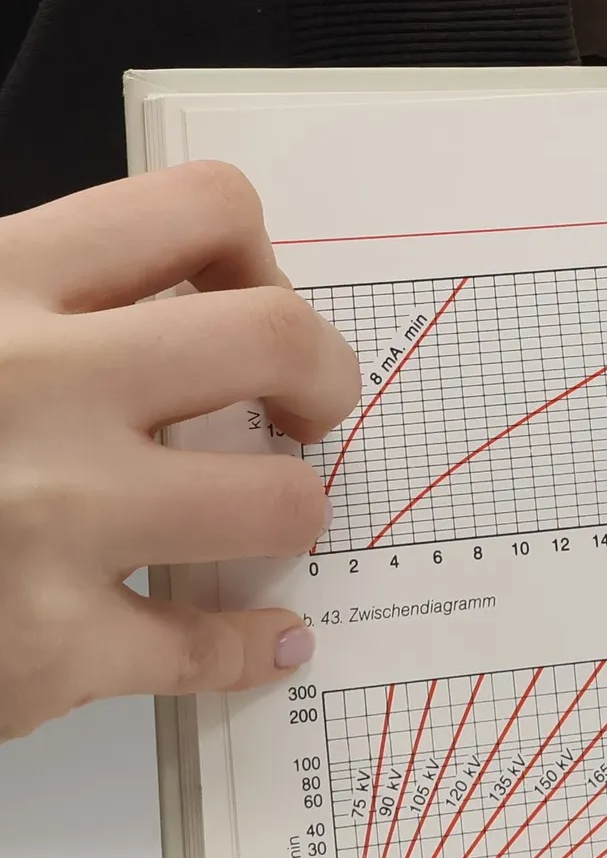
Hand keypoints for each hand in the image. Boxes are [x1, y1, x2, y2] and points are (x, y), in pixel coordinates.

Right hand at [0, 164, 359, 740]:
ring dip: (293, 511)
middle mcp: (33, 387)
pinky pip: (204, 648)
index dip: (256, 255)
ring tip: (268, 518)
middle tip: (308, 410)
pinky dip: (248, 649)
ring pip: (275, 500)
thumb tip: (140, 291)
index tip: (250, 296)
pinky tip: (262, 640)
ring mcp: (48, 521)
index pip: (198, 209)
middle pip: (275, 339)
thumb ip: (12, 295)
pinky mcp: (46, 648)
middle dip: (324, 376)